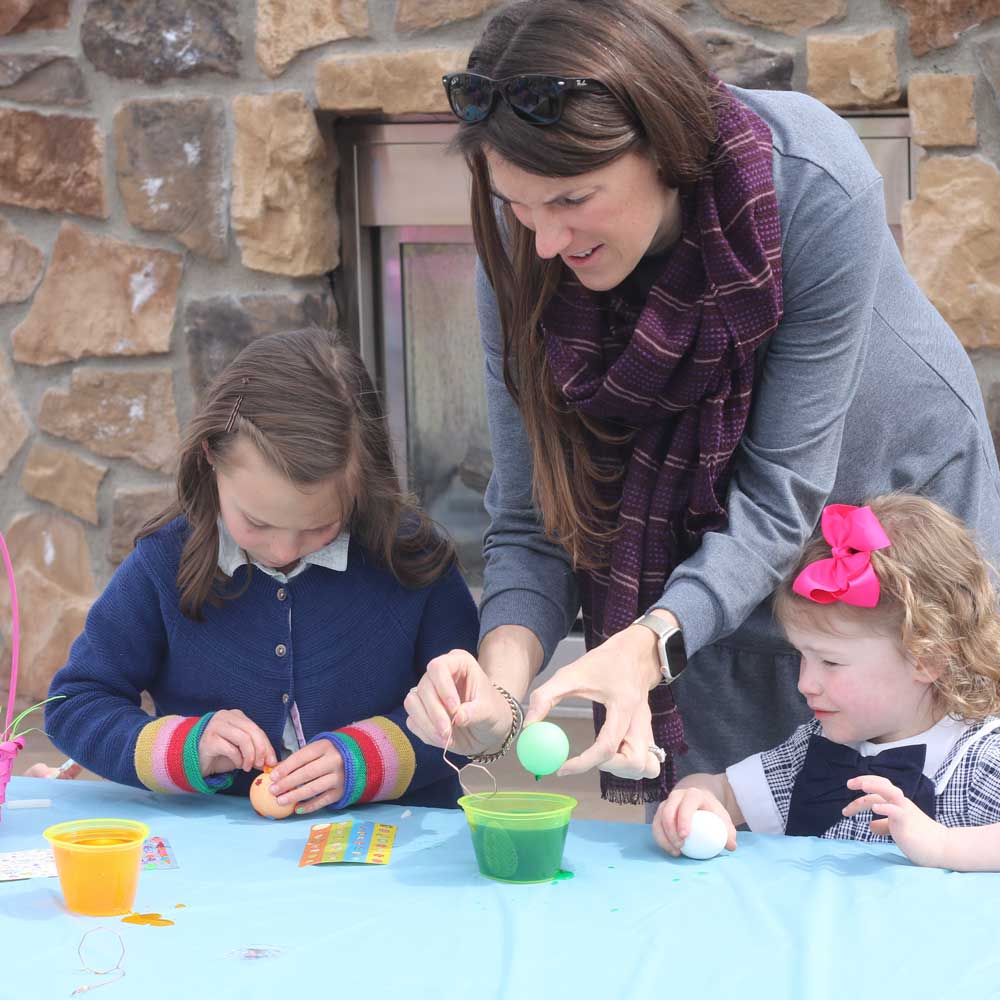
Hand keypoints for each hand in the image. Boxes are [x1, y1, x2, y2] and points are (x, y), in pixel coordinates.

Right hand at [198, 709, 276, 776]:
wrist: (192, 758)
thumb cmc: (219, 753)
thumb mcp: (241, 750)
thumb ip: (255, 751)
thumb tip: (272, 761)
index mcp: (236, 716)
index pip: (257, 729)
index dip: (267, 746)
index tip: (272, 761)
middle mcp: (226, 717)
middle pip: (252, 731)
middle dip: (261, 750)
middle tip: (261, 765)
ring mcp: (216, 726)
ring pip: (243, 739)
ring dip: (250, 756)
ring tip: (247, 767)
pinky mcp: (209, 739)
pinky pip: (231, 749)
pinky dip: (238, 759)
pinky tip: (237, 765)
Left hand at [266, 740, 344, 814]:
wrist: (358, 758)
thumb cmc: (329, 753)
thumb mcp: (317, 749)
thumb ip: (299, 759)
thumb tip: (276, 772)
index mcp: (325, 746)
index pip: (302, 757)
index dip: (286, 767)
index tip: (273, 777)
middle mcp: (334, 761)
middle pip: (307, 773)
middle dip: (287, 783)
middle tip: (273, 790)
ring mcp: (339, 777)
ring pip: (314, 788)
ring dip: (295, 796)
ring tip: (280, 801)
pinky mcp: (341, 791)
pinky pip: (322, 801)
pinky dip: (308, 806)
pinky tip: (296, 808)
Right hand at [404, 649, 513, 756]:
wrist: (488, 730)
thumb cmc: (492, 712)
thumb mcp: (490, 712)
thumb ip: (475, 712)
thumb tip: (458, 717)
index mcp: (458, 664)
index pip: (438, 667)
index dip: (443, 687)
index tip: (455, 709)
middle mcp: (438, 675)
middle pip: (424, 687)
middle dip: (435, 712)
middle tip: (448, 731)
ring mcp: (427, 694)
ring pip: (412, 703)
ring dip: (427, 723)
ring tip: (446, 737)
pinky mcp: (420, 713)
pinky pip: (412, 720)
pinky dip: (425, 732)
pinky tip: (442, 740)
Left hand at [524, 618, 666, 778]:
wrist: (635, 652)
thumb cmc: (604, 662)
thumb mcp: (570, 673)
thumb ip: (545, 697)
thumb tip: (529, 726)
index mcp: (623, 705)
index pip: (607, 746)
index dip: (584, 763)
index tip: (562, 768)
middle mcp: (640, 721)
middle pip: (636, 763)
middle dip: (610, 768)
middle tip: (586, 759)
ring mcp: (647, 728)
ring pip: (647, 767)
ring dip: (622, 770)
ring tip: (599, 757)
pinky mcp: (648, 732)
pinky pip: (648, 760)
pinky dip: (630, 765)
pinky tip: (613, 754)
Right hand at [652, 787, 737, 856]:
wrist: (700, 802)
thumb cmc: (712, 812)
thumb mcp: (723, 819)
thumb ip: (728, 832)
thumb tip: (731, 846)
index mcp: (693, 795)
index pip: (686, 803)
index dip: (684, 818)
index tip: (685, 836)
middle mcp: (676, 796)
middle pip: (668, 810)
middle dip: (670, 829)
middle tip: (679, 846)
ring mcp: (666, 803)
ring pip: (658, 819)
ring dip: (664, 836)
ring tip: (675, 851)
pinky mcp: (660, 813)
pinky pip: (656, 826)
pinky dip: (661, 839)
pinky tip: (671, 850)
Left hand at [844, 774, 949, 866]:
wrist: (943, 849)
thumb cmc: (920, 839)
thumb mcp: (899, 829)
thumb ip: (885, 825)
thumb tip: (871, 826)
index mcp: (897, 803)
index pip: (880, 786)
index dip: (865, 782)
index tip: (849, 785)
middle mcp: (901, 803)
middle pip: (883, 785)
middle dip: (865, 781)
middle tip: (848, 784)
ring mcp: (905, 812)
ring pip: (891, 792)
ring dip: (875, 787)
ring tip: (861, 787)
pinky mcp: (908, 824)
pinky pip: (897, 812)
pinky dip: (885, 808)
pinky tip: (875, 809)